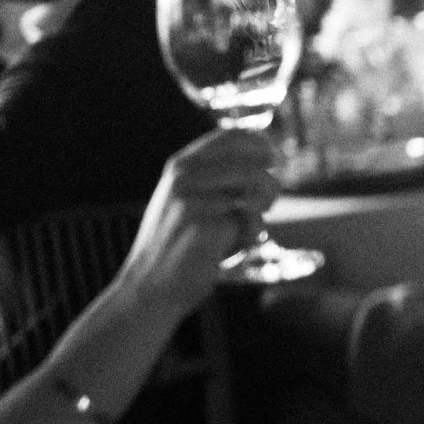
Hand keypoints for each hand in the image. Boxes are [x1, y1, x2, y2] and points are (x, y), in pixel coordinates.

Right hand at [118, 130, 279, 313]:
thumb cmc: (181, 246)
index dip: (261, 144)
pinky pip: (251, 223)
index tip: (273, 162)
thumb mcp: (193, 201)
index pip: (231, 135)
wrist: (149, 288)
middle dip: (271, 186)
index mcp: (181, 165)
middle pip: (255, 163)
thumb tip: (271, 156)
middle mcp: (185, 175)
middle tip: (264, 207)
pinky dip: (247, 238)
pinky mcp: (206, 224)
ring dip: (259, 214)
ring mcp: (193, 198)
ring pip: (257, 189)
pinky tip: (225, 251)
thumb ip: (222, 179)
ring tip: (242, 231)